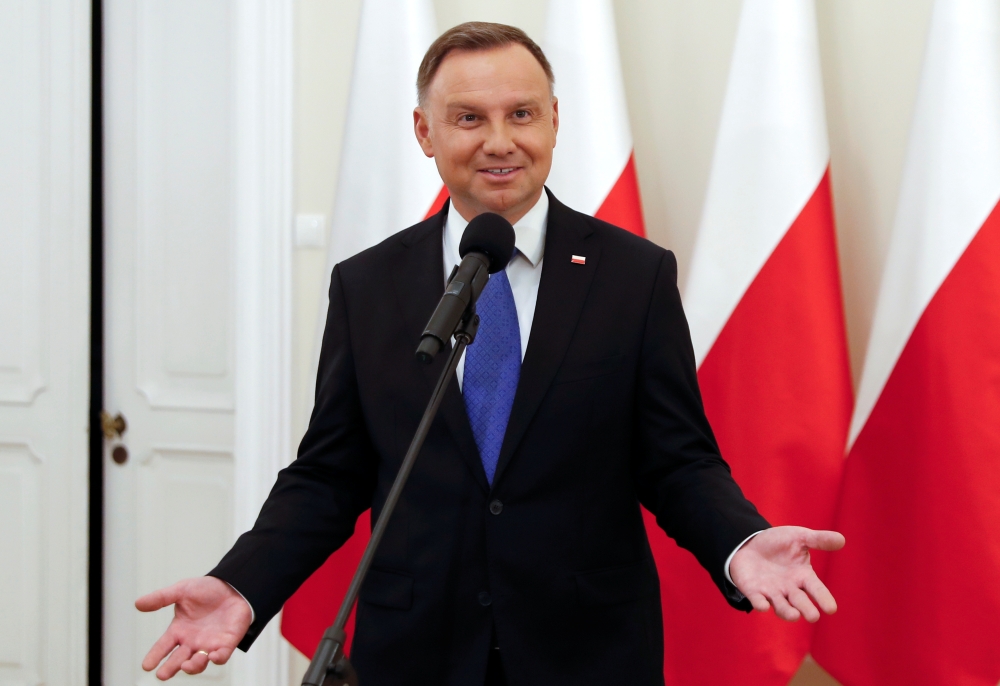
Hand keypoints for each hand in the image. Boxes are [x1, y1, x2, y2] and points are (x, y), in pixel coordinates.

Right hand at [135, 576, 251, 679]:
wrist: (233, 586)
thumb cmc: (207, 590)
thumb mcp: (182, 590)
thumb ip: (161, 598)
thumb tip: (138, 603)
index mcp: (179, 630)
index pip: (163, 646)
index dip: (154, 656)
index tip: (146, 665)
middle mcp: (192, 641)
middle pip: (178, 660)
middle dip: (170, 668)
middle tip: (162, 674)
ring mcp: (209, 644)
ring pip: (198, 663)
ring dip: (193, 666)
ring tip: (186, 665)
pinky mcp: (227, 643)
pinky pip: (221, 656)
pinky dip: (217, 659)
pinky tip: (212, 656)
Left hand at [729, 526, 844, 621]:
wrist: (751, 543)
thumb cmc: (779, 543)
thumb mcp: (799, 537)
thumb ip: (818, 540)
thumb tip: (842, 539)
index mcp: (803, 576)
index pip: (817, 590)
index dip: (824, 598)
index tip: (831, 609)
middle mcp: (789, 589)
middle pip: (800, 602)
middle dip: (806, 609)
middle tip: (813, 616)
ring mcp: (772, 592)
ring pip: (781, 606)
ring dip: (786, 612)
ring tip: (794, 616)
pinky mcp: (754, 591)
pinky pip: (757, 599)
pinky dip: (760, 603)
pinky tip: (762, 606)